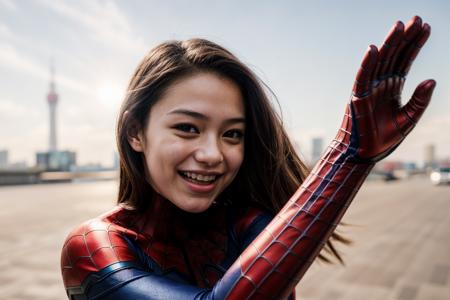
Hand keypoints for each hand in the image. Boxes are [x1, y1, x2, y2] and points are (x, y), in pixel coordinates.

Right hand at [336, 16, 435, 161]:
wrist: (365, 154)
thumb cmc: (383, 138)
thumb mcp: (409, 119)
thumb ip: (420, 100)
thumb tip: (432, 80)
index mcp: (393, 87)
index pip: (405, 61)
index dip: (415, 45)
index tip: (425, 27)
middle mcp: (381, 84)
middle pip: (395, 56)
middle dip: (406, 38)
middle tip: (416, 19)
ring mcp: (369, 88)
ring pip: (381, 62)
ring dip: (390, 43)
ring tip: (400, 25)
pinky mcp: (358, 96)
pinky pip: (362, 77)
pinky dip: (367, 63)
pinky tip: (373, 48)